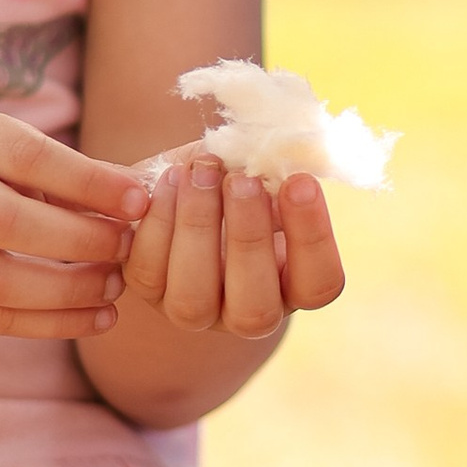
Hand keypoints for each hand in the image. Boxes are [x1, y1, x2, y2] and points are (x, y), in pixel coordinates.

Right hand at [0, 114, 147, 337]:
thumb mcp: (7, 154)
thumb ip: (70, 173)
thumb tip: (144, 195)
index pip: (26, 156)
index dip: (86, 181)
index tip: (138, 202)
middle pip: (3, 221)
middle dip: (76, 240)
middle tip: (126, 250)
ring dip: (64, 291)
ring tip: (114, 287)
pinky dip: (50, 324)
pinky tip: (97, 318)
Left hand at [125, 153, 346, 337]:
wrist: (184, 182)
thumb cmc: (238, 177)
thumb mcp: (264, 172)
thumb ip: (276, 170)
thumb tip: (275, 155)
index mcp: (293, 286)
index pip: (318, 285)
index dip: (313, 238)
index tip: (300, 180)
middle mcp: (247, 311)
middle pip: (254, 309)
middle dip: (248, 238)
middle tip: (243, 180)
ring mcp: (195, 310)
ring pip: (192, 301)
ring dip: (198, 228)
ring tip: (201, 172)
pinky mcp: (149, 290)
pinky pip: (148, 272)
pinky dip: (158, 223)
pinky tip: (171, 178)